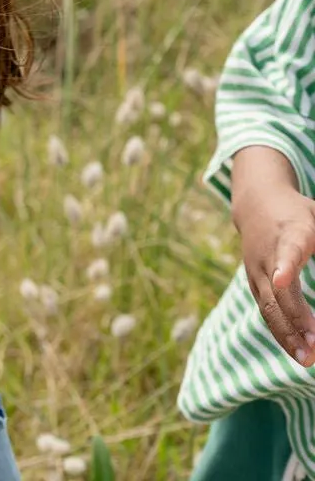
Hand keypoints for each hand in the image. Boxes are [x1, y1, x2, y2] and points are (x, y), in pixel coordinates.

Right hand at [233, 150, 314, 365]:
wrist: (256, 203)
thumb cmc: (299, 213)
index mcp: (290, 233)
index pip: (285, 251)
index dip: (284, 266)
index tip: (282, 280)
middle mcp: (269, 255)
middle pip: (277, 289)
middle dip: (294, 318)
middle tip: (314, 346)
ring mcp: (258, 271)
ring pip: (269, 306)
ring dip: (287, 335)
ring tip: (307, 360)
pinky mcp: (254, 284)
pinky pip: (267, 312)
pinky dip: (281, 334)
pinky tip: (298, 353)